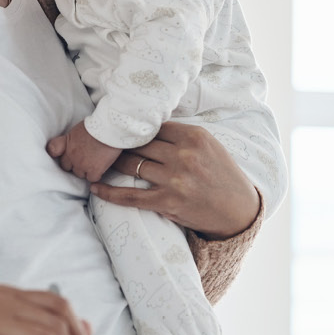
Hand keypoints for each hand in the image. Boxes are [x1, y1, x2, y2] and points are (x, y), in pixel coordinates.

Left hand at [47, 121, 121, 181]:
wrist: (110, 128)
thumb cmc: (99, 124)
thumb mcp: (80, 129)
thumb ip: (74, 139)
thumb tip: (78, 143)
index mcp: (67, 142)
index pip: (53, 150)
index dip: (58, 153)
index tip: (64, 154)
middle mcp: (71, 155)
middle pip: (67, 167)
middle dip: (74, 164)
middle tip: (84, 160)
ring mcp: (81, 164)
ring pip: (80, 174)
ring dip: (86, 170)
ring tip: (94, 164)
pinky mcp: (93, 170)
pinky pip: (92, 179)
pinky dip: (96, 175)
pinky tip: (101, 169)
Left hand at [90, 121, 258, 238]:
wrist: (237, 209)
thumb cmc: (222, 175)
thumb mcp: (209, 146)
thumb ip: (181, 136)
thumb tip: (147, 125)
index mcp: (195, 137)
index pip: (154, 126)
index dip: (135, 128)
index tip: (121, 128)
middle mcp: (184, 155)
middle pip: (139, 143)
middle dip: (119, 143)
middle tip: (103, 143)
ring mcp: (175, 179)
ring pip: (132, 165)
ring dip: (113, 163)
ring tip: (98, 161)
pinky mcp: (167, 202)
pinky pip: (131, 196)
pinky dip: (109, 192)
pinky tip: (95, 187)